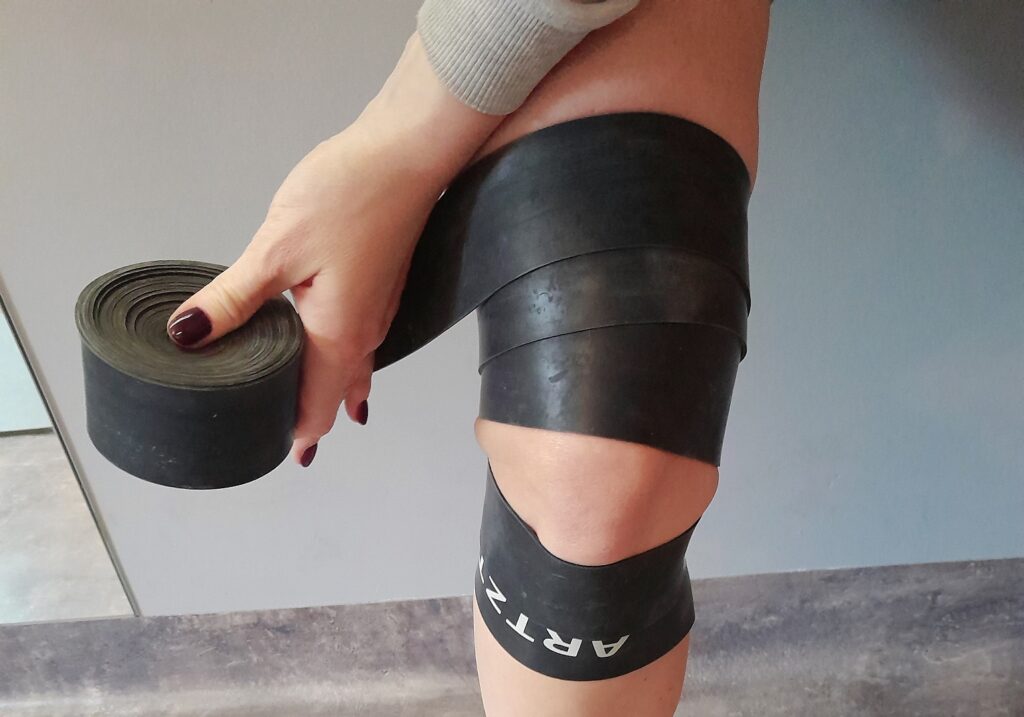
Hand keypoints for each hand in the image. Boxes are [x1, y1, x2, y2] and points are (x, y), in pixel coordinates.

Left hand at [165, 123, 438, 464]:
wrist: (407, 152)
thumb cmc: (350, 196)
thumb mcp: (277, 248)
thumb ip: (233, 298)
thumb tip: (188, 337)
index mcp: (339, 336)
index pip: (316, 408)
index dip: (293, 436)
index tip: (268, 453)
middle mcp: (365, 332)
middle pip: (335, 394)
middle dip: (306, 418)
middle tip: (272, 434)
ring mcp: (378, 308)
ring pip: (350, 368)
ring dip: (325, 390)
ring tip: (297, 406)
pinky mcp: (380, 283)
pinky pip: (360, 341)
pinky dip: (340, 360)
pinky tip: (326, 350)